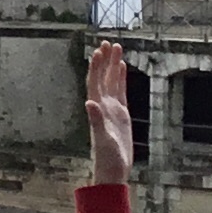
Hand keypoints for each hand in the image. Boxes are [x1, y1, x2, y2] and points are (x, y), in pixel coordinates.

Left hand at [85, 42, 133, 188]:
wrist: (113, 171)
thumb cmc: (107, 158)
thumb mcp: (103, 140)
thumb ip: (96, 121)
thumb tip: (89, 103)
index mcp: (97, 109)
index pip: (95, 83)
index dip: (96, 67)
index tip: (99, 50)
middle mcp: (102, 106)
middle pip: (103, 78)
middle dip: (104, 60)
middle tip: (108, 42)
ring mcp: (112, 109)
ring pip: (112, 82)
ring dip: (112, 66)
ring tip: (116, 48)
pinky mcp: (121, 115)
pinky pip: (120, 92)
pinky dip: (120, 79)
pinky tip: (122, 68)